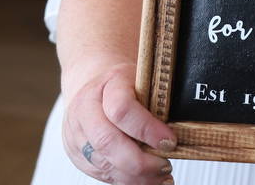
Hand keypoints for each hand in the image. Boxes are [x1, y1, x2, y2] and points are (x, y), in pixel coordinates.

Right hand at [62, 61, 177, 183]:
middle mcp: (85, 111)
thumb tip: (178, 131)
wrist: (92, 81)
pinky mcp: (76, 154)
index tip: (170, 142)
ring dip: (135, 177)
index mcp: (105, 86)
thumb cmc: (122, 82)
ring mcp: (77, 134)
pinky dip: (126, 180)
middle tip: (165, 166)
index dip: (147, 129)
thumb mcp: (141, 79)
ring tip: (160, 177)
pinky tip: (145, 180)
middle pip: (107, 143)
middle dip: (140, 162)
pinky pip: (101, 173)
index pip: (121, 110)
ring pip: (103, 163)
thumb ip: (155, 101)